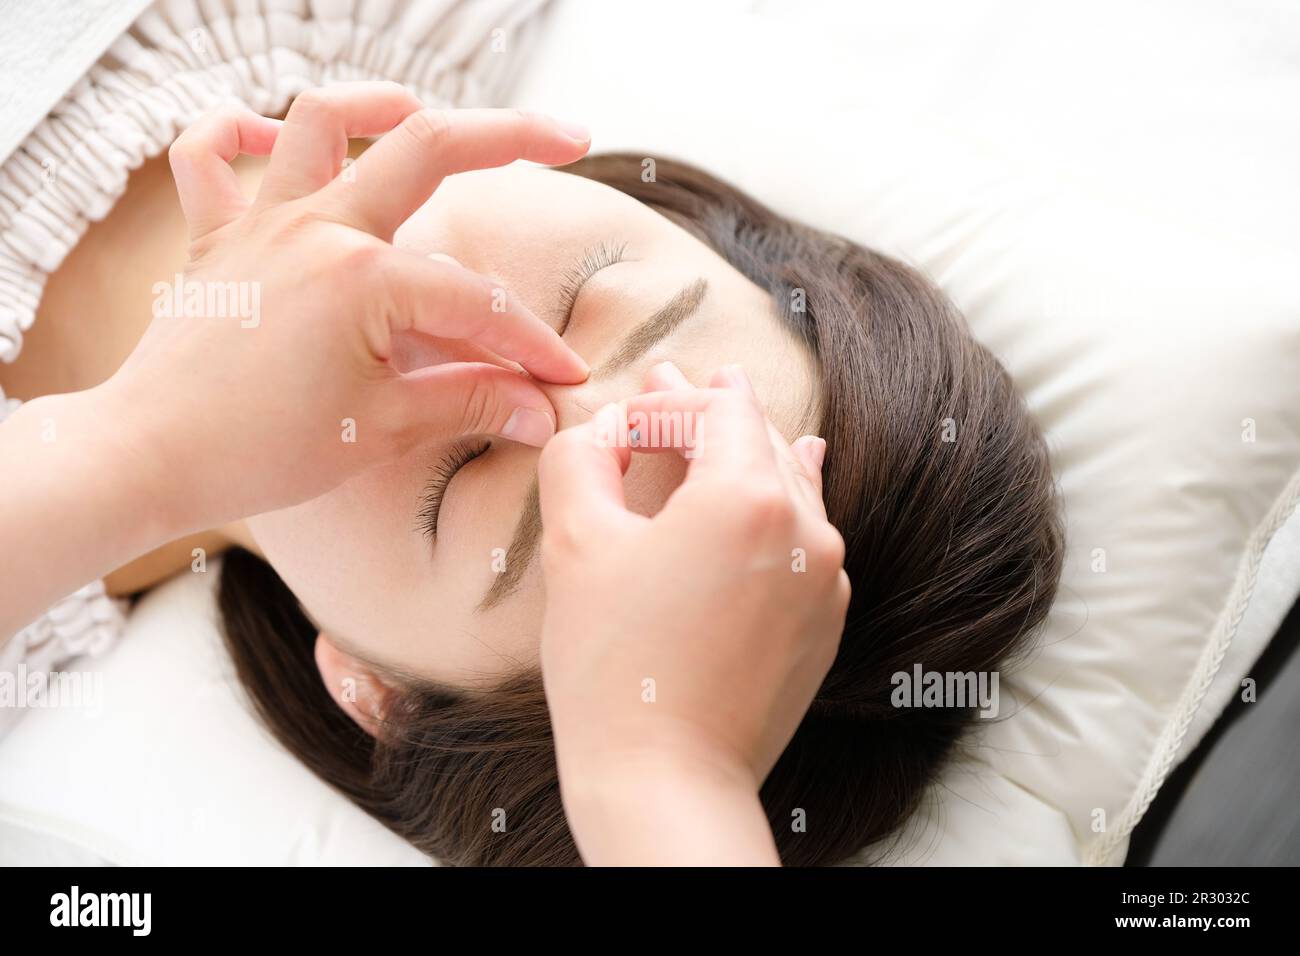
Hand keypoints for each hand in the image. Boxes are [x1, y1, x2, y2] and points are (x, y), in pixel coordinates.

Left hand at [106, 83, 591, 532]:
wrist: (149, 460)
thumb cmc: (260, 451)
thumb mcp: (381, 430)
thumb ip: (470, 404)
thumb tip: (541, 409)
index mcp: (362, 278)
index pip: (477, 302)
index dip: (530, 343)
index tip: (564, 381)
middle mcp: (315, 229)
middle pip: (426, 148)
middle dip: (510, 137)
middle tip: (569, 140)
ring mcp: (261, 225)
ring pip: (316, 120)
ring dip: (373, 101)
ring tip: (418, 108)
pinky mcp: (216, 239)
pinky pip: (208, 156)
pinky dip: (234, 133)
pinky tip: (268, 137)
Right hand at [536, 363, 849, 862]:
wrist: (664, 777)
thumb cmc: (612, 662)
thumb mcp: (575, 543)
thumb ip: (582, 458)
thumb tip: (602, 429)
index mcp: (748, 496)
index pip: (716, 408)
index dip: (666, 398)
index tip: (623, 417)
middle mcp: (806, 528)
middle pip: (760, 438)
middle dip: (708, 410)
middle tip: (672, 382)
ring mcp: (825, 579)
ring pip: (792, 484)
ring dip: (749, 450)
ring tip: (732, 408)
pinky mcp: (824, 622)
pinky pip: (808, 538)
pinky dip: (779, 506)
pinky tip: (788, 480)